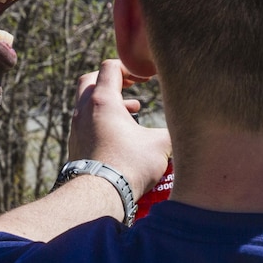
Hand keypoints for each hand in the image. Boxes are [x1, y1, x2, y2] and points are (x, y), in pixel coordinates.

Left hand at [68, 59, 171, 198]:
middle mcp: (84, 110)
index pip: (110, 67)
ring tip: (132, 111)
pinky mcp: (75, 145)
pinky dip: (102, 118)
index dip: (130, 67)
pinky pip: (86, 121)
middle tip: (131, 86)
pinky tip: (120, 134)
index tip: (145, 79)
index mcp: (103, 101)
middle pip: (91, 80)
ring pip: (88, 102)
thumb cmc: (129, 166)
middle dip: (112, 79)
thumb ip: (174, 129)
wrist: (99, 195)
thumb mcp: (160, 144)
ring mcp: (76, 128)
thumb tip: (187, 125)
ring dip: (109, 101)